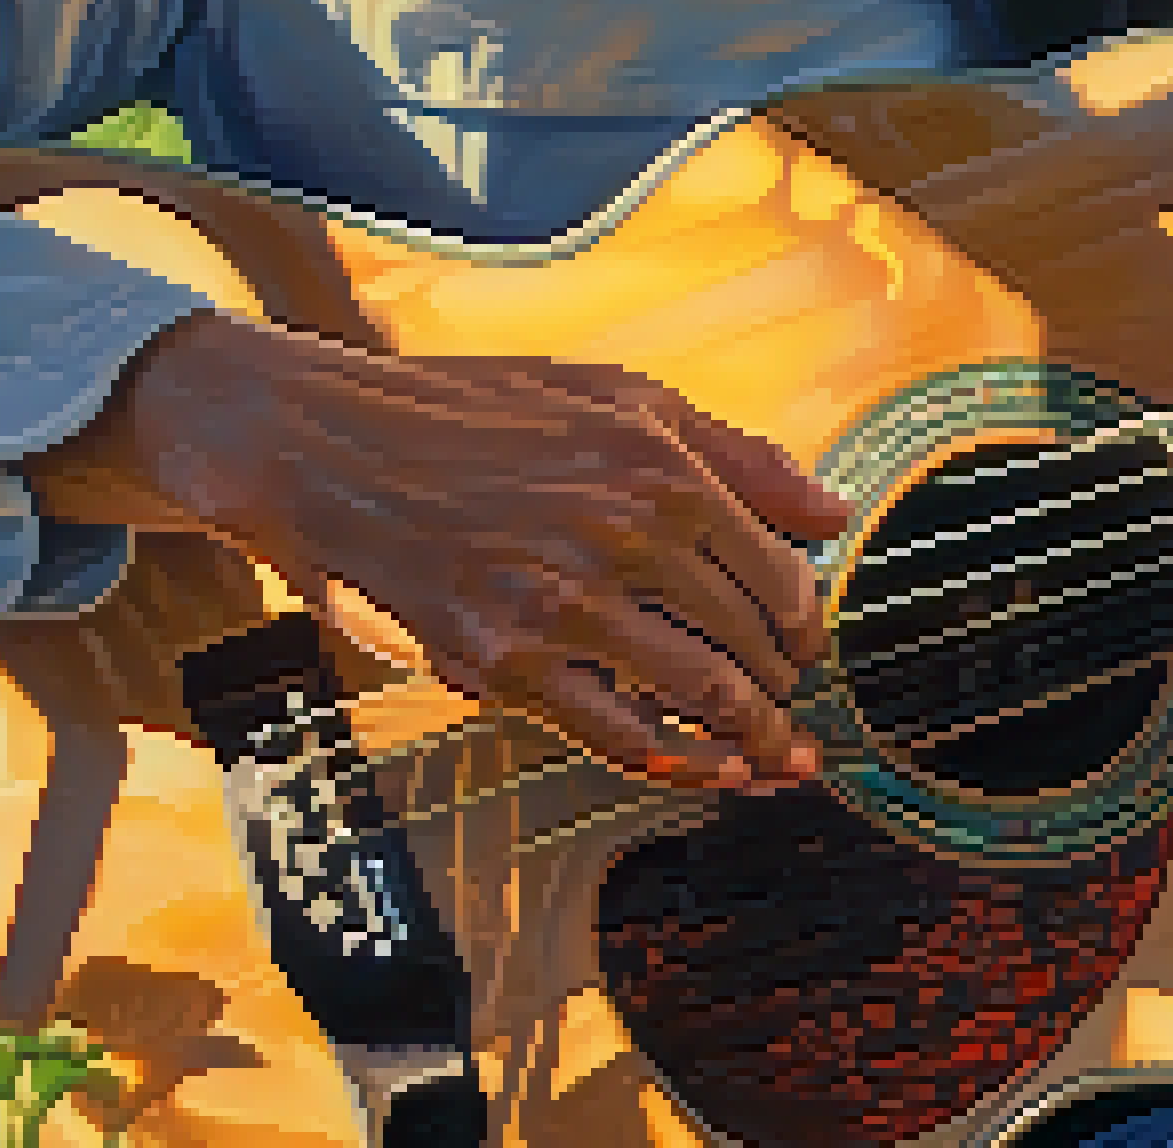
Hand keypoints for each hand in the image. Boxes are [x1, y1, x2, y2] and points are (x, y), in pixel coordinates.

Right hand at [66, 311, 852, 789]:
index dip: (807, 625)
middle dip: (787, 690)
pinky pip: (617, 738)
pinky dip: (679, 766)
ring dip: (755, 742)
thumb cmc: (476, 412)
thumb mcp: (619, 396)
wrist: (335, 446)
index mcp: (662, 469)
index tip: (802, 644)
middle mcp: (624, 537)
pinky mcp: (502, 664)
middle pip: (753, 644)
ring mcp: (563, 607)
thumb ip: (738, 455)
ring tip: (774, 761)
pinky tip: (708, 776)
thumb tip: (837, 514)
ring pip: (702, 698)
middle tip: (793, 713)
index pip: (782, 576)